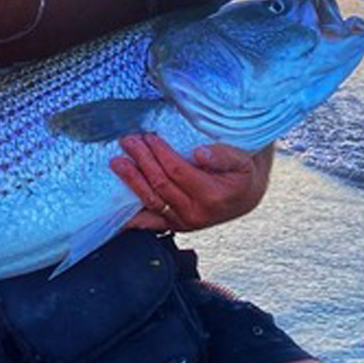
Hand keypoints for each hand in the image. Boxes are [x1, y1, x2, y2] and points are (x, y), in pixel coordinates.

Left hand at [110, 133, 269, 232]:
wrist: (247, 197)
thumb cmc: (244, 174)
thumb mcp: (244, 160)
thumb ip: (224, 156)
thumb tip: (200, 153)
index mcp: (212, 196)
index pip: (177, 171)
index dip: (160, 153)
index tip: (149, 136)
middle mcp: (196, 213)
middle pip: (160, 184)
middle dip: (142, 160)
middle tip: (129, 141)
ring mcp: (183, 222)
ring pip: (151, 201)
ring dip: (132, 180)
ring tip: (118, 162)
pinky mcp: (175, 226)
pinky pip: (149, 222)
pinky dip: (131, 219)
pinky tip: (115, 212)